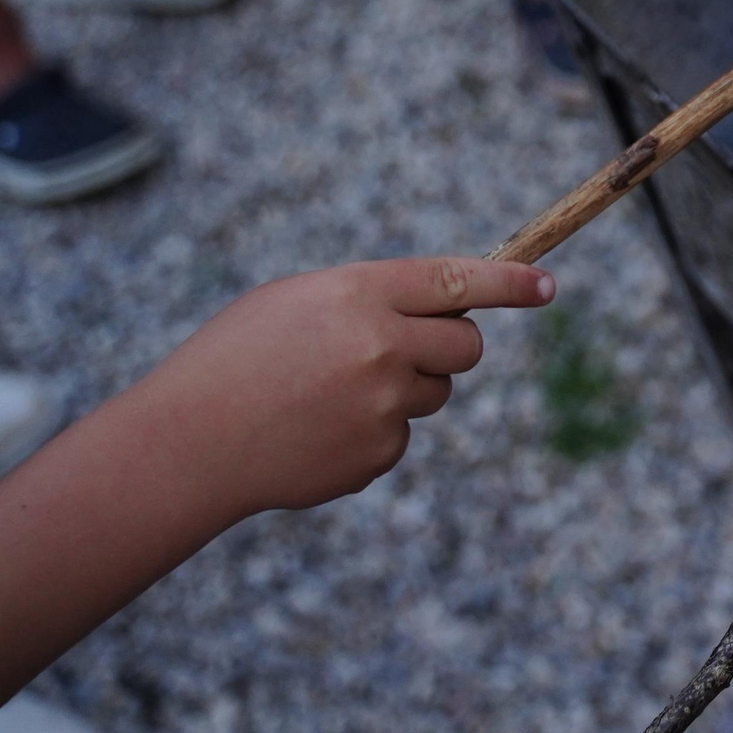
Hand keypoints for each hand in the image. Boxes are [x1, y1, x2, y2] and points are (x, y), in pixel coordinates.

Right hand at [133, 258, 553, 519]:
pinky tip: (316, 433)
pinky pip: (401, 436)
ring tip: (329, 394)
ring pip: (434, 391)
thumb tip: (445, 309)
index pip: (458, 279)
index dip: (511, 283)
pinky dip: (370, 434)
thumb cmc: (236, 359)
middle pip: (466, 345)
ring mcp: (382, 404)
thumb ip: (371, 299)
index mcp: (358, 292)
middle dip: (451, 346)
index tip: (546, 287)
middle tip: (405, 349)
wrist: (187, 442)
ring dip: (403, 389)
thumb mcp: (297, 301)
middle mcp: (380, 345)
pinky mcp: (378, 453)